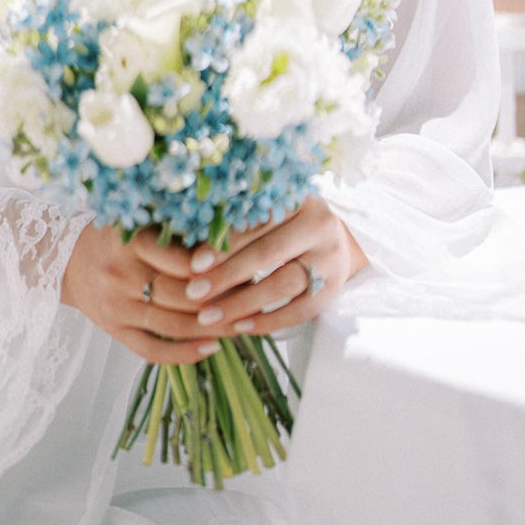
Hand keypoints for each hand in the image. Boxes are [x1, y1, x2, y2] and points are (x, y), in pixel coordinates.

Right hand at [60, 219, 232, 364]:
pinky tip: (212, 348)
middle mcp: (122, 275)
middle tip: (254, 300)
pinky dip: (183, 354)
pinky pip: (151, 349)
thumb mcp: (140, 221)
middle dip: (222, 300)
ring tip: (243, 325)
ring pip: (172, 324)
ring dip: (211, 328)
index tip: (246, 267)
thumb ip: (176, 230)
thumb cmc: (114, 236)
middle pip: (181, 296)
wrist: (64, 260)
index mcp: (131, 242)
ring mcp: (117, 307)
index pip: (182, 260)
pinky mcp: (114, 331)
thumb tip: (230, 239)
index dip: (216, 267)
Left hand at [181, 197, 367, 338]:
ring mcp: (330, 258)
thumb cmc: (286, 223)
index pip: (257, 221)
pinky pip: (300, 311)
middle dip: (228, 275)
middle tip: (194, 293)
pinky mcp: (334, 289)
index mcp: (298, 197)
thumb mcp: (268, 210)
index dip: (225, 243)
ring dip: (242, 302)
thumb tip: (189, 245)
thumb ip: (238, 221)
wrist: (336, 239)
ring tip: (208, 316)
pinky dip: (269, 322)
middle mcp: (319, 224)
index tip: (193, 264)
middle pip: (269, 252)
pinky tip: (240, 327)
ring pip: (283, 283)